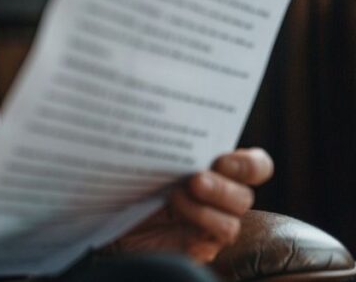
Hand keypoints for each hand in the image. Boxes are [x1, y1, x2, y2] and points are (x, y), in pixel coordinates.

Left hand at [111, 148, 273, 261]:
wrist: (106, 212)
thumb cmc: (129, 178)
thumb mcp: (146, 156)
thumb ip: (165, 143)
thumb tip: (165, 113)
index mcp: (216, 170)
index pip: (255, 167)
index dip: (249, 164)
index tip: (222, 160)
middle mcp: (219, 198)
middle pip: (244, 197)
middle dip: (221, 187)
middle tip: (194, 180)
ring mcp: (209, 225)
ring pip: (231, 224)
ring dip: (204, 211)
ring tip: (174, 199)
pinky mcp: (197, 249)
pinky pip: (211, 248)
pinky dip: (198, 239)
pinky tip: (181, 232)